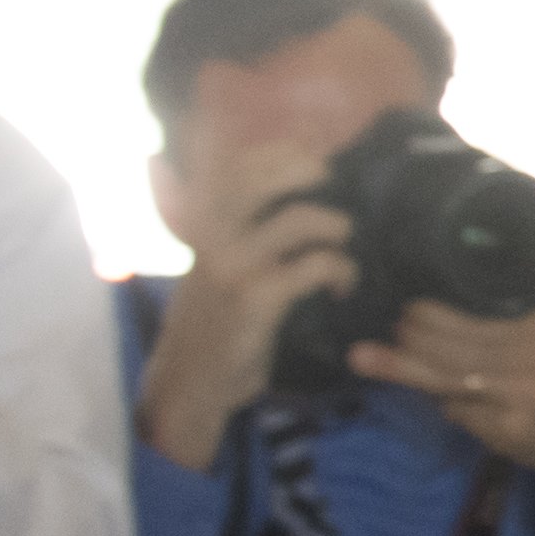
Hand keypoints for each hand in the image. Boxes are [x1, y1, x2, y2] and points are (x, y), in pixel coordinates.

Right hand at [136, 141, 357, 469]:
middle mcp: (211, 236)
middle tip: (335, 191)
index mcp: (201, 224)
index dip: (283, 151)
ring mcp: (231, 265)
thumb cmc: (214, 323)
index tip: (318, 157)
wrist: (190, 384)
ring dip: (338, 229)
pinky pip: (316, 265)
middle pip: (264, 177)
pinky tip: (342, 288)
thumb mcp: (215, 267)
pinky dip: (342, 271)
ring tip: (345, 249)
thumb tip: (292, 194)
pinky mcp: (255, 297)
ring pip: (301, 219)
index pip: (238, 165)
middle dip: (310, 172)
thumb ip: (238, 231)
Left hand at [349, 281, 534, 472]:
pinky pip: (459, 409)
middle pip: (462, 339)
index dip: (441, 303)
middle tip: (396, 323)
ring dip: (404, 364)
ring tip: (368, 355)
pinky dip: (432, 397)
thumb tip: (456, 254)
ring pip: (451, 375)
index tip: (410, 294)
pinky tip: (405, 385)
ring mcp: (532, 390)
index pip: (487, 301)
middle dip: (416, 331)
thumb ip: (524, 280)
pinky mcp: (515, 426)